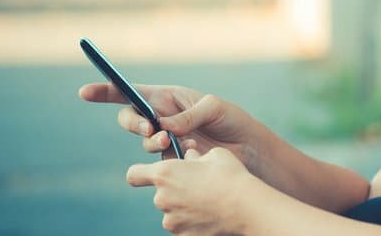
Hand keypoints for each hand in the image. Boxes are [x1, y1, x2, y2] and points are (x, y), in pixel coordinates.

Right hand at [78, 83, 255, 164]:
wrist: (248, 149)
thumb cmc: (233, 120)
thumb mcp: (213, 108)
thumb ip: (187, 115)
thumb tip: (164, 126)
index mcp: (169, 97)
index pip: (132, 92)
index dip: (106, 91)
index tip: (85, 92)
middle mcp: (163, 116)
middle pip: (130, 118)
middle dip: (134, 124)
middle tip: (150, 130)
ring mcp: (166, 139)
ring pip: (144, 141)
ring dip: (153, 142)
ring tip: (172, 142)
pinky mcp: (173, 159)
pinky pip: (160, 159)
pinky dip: (171, 157)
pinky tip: (191, 153)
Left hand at [127, 147, 260, 234]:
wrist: (246, 207)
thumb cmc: (230, 176)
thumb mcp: (214, 154)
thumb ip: (194, 157)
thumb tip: (189, 159)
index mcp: (164, 174)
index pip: (134, 175)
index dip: (141, 174)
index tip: (152, 174)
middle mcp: (162, 199)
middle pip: (160, 194)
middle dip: (175, 190)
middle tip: (200, 185)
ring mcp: (171, 221)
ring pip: (172, 212)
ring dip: (184, 207)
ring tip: (209, 201)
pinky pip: (183, 227)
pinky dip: (193, 222)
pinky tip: (211, 215)